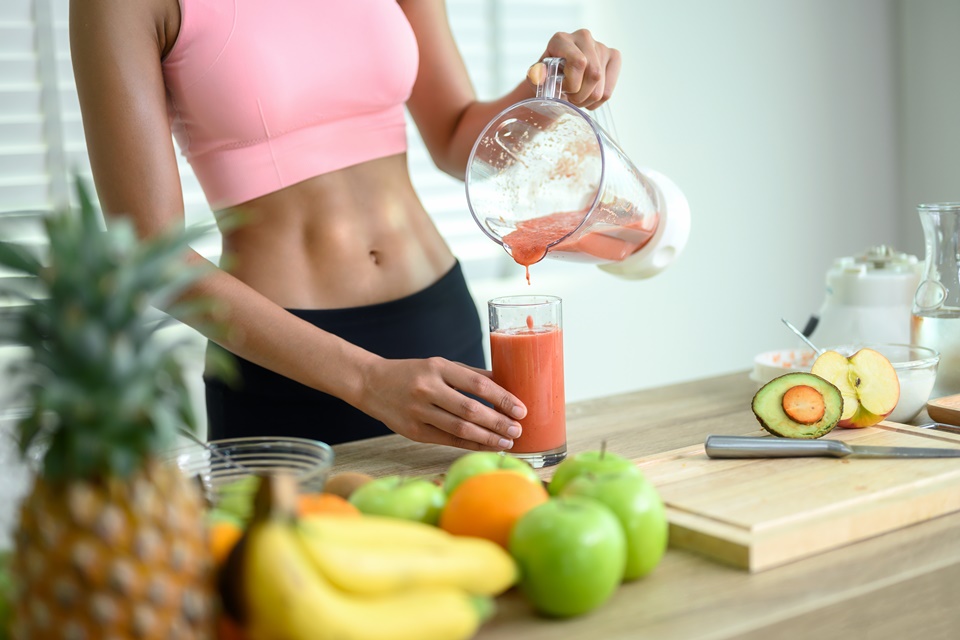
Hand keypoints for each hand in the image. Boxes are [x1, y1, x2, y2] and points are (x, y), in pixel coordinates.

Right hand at [358, 356, 526, 450]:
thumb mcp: (440, 365)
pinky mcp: (413, 432)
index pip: (478, 384)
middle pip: (471, 410)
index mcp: (438, 368)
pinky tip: (487, 446)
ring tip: (508, 441)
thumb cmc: (413, 373)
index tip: (521, 409)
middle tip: (518, 429)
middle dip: (498, 422)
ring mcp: (418, 412)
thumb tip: (506, 383)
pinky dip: (470, 445)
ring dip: (488, 438)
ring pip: (460, 429)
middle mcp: (428, 389)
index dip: (503, 398)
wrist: (371, 384)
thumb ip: (471, 375)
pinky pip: (448, 440)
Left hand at [527, 29, 620, 109]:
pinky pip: (608, 91)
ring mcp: (601, 46)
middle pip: (594, 75)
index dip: (572, 84)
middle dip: (579, 96)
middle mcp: (583, 37)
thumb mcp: (535, 79)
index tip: (562, 89)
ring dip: (586, 101)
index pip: (579, 62)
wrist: (558, 78)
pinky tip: (587, 96)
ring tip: (576, 97)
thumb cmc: (547, 77)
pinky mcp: (614, 57)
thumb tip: (539, 74)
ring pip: (601, 87)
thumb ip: (535, 76)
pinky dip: (596, 102)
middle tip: (569, 98)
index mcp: (561, 39)